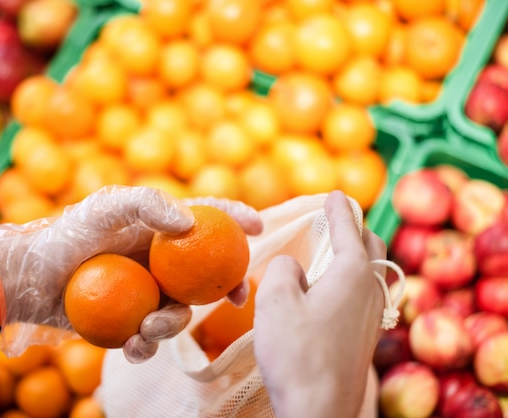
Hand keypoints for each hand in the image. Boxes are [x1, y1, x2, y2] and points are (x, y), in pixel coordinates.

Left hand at [0, 185, 262, 358]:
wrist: (33, 277)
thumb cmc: (70, 233)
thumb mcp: (107, 207)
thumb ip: (148, 205)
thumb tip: (190, 222)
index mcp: (161, 231)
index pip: (208, 219)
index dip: (237, 218)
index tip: (258, 226)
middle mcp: (161, 264)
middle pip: (208, 275)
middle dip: (229, 286)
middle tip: (238, 296)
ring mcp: (148, 295)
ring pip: (180, 314)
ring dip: (174, 325)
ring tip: (149, 328)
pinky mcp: (129, 323)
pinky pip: (148, 339)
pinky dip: (145, 346)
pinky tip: (133, 345)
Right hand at [253, 190, 385, 417]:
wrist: (319, 410)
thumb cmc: (296, 353)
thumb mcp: (276, 301)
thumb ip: (283, 269)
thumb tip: (293, 266)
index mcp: (353, 273)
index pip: (348, 229)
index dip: (338, 209)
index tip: (334, 194)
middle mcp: (371, 290)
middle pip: (372, 246)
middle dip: (356, 227)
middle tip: (339, 217)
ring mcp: (373, 316)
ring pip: (373, 272)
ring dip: (358, 253)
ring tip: (338, 248)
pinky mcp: (366, 338)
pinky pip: (367, 294)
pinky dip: (355, 278)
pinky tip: (337, 289)